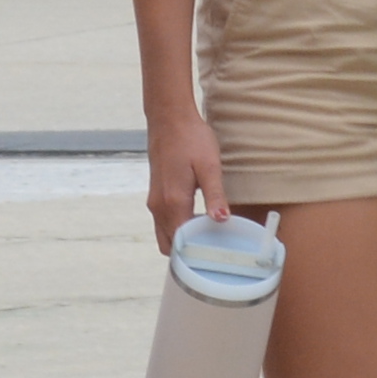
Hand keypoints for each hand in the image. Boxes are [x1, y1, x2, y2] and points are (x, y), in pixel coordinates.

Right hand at [145, 107, 224, 249]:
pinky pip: (164, 223)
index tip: (217, 258)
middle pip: (170, 246)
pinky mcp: (156, 196)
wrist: (169, 118)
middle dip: (189, 254)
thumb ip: (215, 195)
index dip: (198, 254)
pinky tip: (198, 223)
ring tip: (209, 240)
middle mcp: (159, 207)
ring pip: (165, 235)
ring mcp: (155, 202)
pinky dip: (177, 230)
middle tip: (215, 252)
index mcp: (173, 203)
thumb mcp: (209, 166)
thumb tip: (222, 220)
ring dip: (183, 242)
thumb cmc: (191, 139)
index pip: (182, 244)